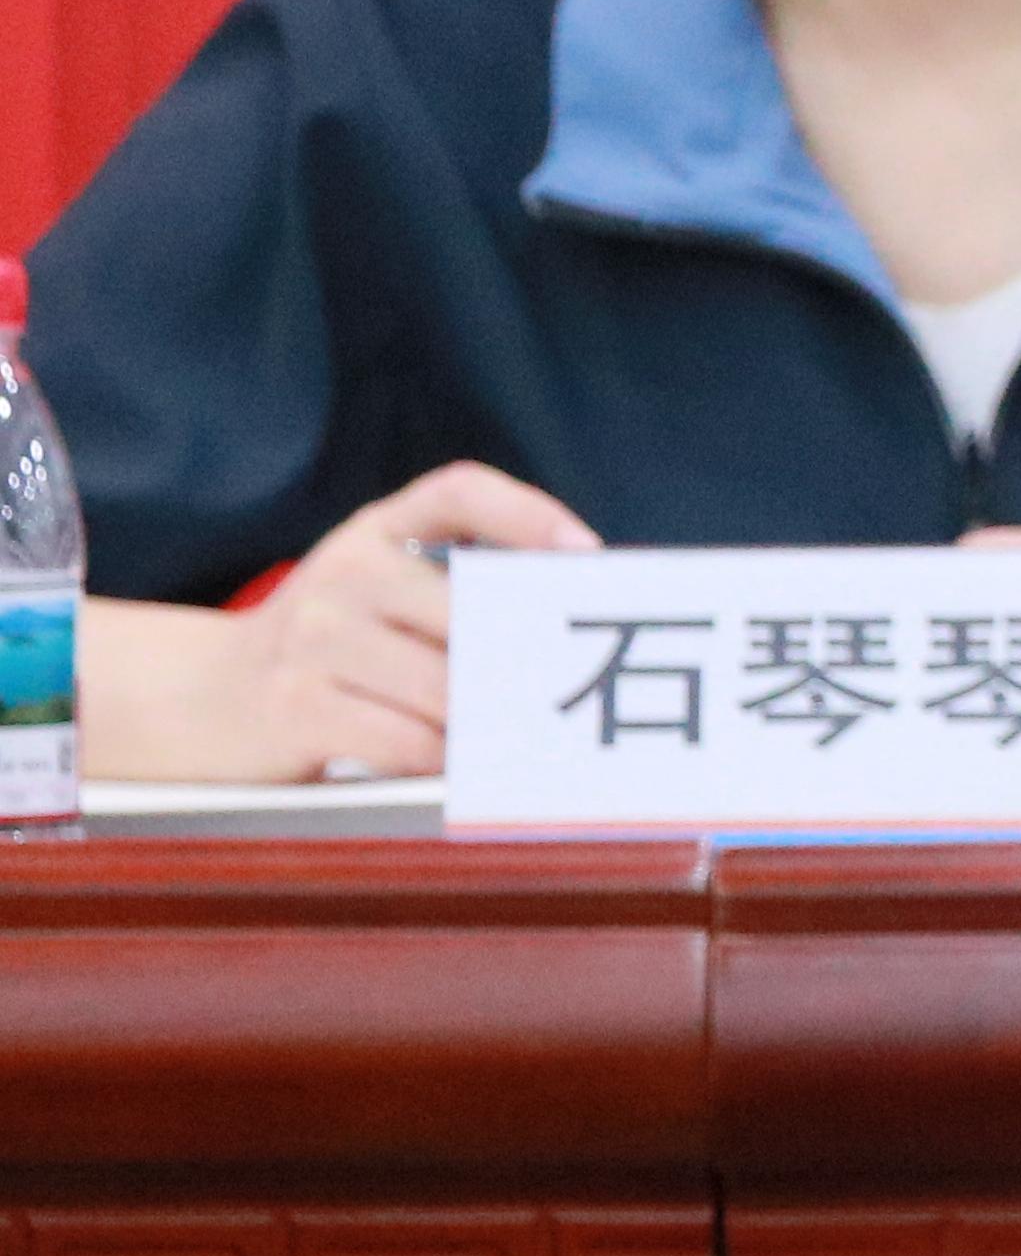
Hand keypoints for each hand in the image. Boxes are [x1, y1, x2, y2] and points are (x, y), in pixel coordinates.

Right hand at [85, 460, 600, 781]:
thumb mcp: (376, 593)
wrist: (201, 700)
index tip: (583, 555)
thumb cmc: (325, 650)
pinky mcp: (296, 706)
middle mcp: (344, 571)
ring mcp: (314, 637)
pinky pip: (408, 740)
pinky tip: (447, 763)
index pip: (459, 491)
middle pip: (470, 610)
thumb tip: (565, 626)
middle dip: (524, 657)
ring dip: (484, 721)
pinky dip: (441, 760)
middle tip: (565, 688)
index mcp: (374, 531)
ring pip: (446, 686)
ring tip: (506, 735)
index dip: (529, 514)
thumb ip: (453, 589)